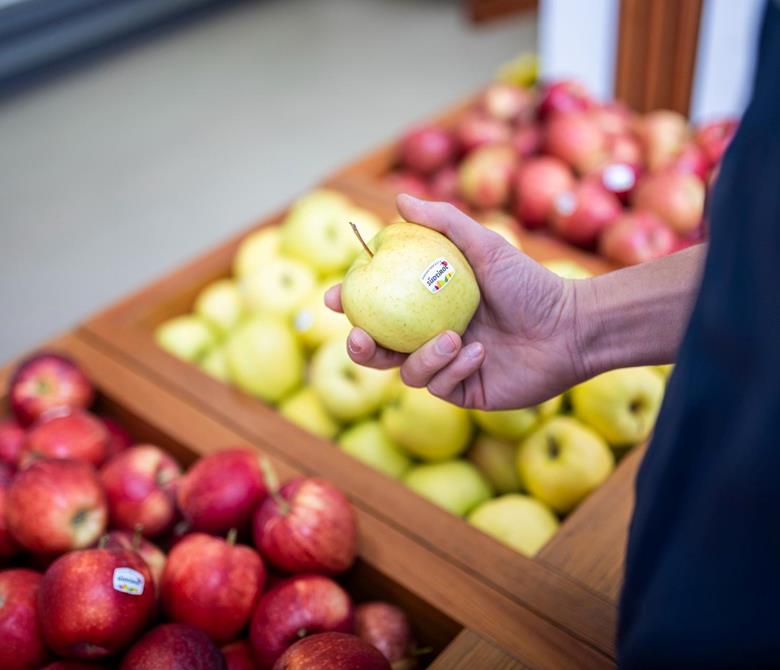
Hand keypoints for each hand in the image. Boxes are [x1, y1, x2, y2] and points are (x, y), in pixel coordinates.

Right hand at [325, 195, 586, 409]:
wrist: (569, 328)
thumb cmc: (530, 284)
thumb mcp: (485, 246)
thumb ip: (443, 222)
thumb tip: (398, 199)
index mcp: (428, 305)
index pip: (378, 306)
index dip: (350, 304)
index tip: (333, 296)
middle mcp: (431, 336)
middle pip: (379, 349)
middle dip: (360, 348)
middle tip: (359, 337)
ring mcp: (446, 366)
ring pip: (407, 371)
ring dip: (423, 357)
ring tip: (454, 338)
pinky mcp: (465, 391)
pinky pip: (440, 386)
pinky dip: (454, 369)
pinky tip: (481, 354)